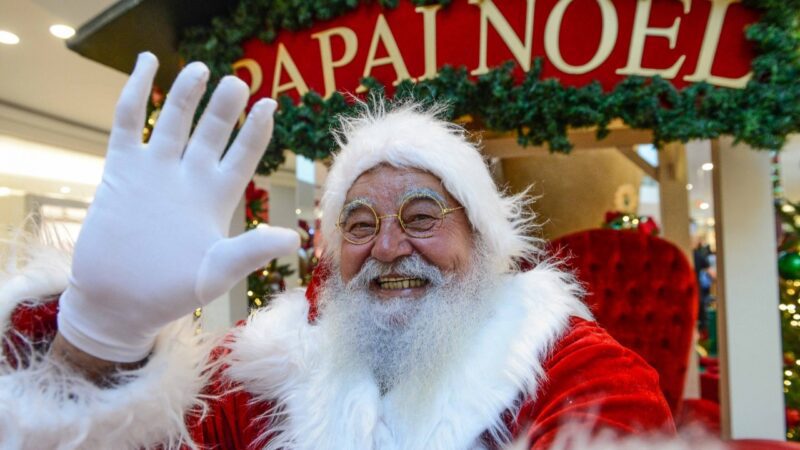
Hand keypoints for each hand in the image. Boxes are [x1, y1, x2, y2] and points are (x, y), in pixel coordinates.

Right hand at [57, 53, 299, 362]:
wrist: (117, 302)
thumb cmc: (170, 292)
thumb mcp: (217, 271)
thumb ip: (251, 250)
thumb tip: (293, 240)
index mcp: (216, 198)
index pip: (243, 156)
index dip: (256, 131)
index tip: (270, 104)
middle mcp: (189, 178)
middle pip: (211, 132)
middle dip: (224, 107)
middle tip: (238, 81)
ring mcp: (155, 171)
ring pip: (173, 120)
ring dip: (186, 94)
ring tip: (200, 68)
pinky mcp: (121, 170)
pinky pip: (128, 123)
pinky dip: (136, 93)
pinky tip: (146, 63)